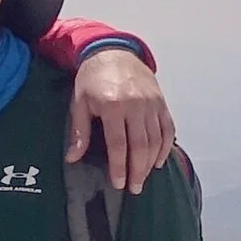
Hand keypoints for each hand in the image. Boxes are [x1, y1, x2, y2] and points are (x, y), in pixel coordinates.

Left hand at [67, 47, 173, 194]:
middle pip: (141, 144)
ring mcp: (152, 103)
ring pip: (156, 139)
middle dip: (138, 170)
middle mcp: (136, 105)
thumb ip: (79, 131)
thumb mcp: (79, 103)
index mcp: (113, 105)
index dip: (119, 166)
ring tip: (144, 179)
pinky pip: (168, 128)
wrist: (114, 52)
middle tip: (134, 189)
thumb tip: (72, 158)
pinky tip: (158, 161)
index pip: (118, 143)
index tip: (119, 183)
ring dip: (151, 162)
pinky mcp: (161, 102)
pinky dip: (166, 146)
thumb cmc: (91, 80)